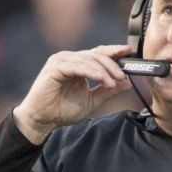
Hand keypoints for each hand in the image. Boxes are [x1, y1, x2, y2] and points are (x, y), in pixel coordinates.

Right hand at [12, 45, 133, 143]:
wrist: (42, 120)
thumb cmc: (61, 110)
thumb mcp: (91, 100)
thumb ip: (107, 91)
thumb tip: (127, 83)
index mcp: (77, 64)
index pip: (99, 53)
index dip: (114, 51)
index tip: (129, 52)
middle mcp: (69, 59)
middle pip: (96, 54)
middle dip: (112, 64)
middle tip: (123, 76)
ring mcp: (60, 61)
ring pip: (88, 59)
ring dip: (103, 70)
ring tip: (113, 82)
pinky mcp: (54, 68)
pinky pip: (77, 66)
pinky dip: (91, 72)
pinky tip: (102, 79)